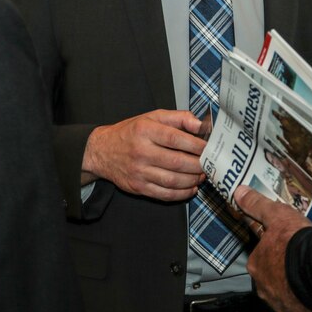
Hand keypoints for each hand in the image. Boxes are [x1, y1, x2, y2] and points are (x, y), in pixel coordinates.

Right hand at [82, 109, 206, 200]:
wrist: (102, 151)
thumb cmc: (131, 132)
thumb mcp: (152, 117)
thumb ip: (178, 118)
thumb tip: (200, 124)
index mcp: (145, 131)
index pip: (176, 139)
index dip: (196, 145)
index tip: (209, 147)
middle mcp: (141, 151)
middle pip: (177, 162)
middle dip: (198, 165)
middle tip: (209, 164)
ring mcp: (139, 172)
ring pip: (172, 180)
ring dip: (192, 180)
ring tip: (202, 175)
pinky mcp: (138, 187)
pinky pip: (164, 194)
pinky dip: (181, 194)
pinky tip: (191, 188)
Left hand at [235, 186, 311, 311]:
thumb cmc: (295, 244)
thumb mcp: (276, 215)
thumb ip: (257, 205)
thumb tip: (239, 192)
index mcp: (256, 264)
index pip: (261, 255)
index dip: (274, 248)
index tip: (286, 245)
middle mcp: (263, 286)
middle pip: (271, 275)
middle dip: (282, 268)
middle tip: (300, 258)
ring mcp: (279, 302)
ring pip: (284, 291)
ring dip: (293, 284)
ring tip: (310, 273)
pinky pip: (297, 306)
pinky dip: (304, 299)